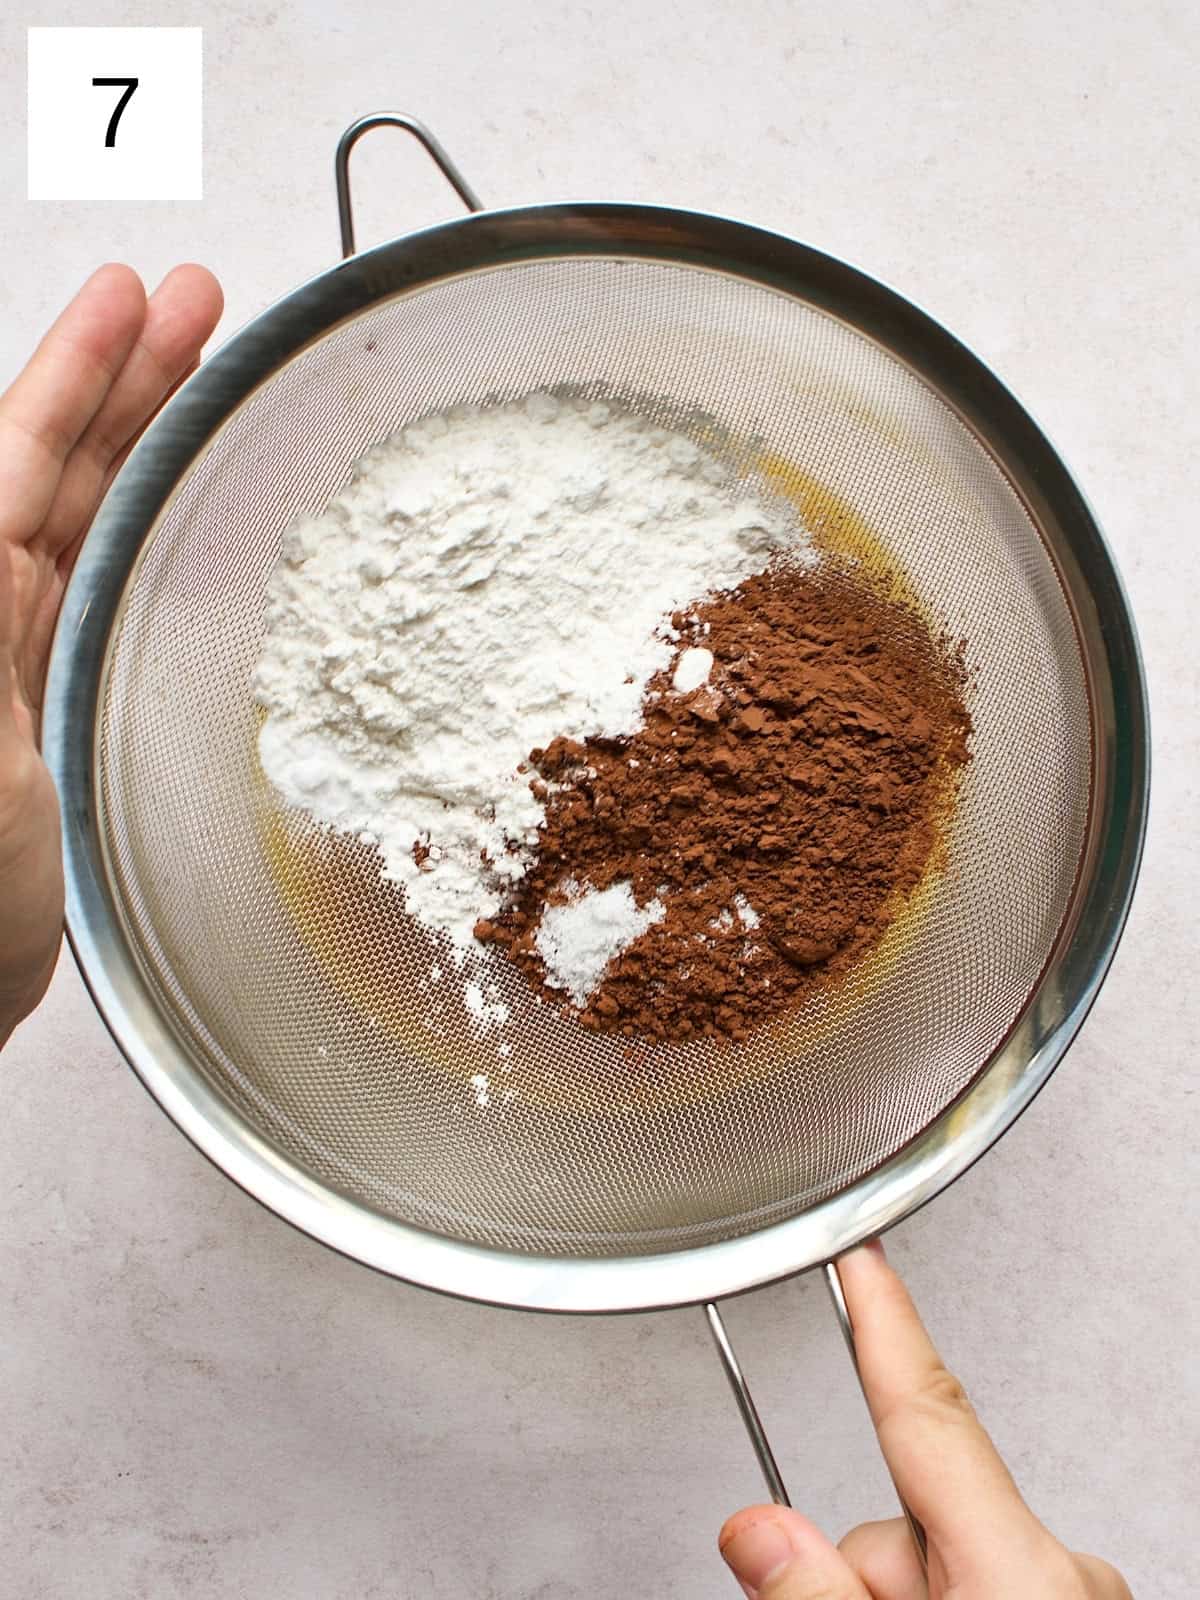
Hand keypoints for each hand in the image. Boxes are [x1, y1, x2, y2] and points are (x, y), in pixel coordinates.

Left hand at [0, 264, 222, 1041]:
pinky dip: (146, 547)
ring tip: (199, 375)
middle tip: (193, 309)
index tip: (135, 295)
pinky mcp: (50, 710)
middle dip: (124, 382)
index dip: (76, 369)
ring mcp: (15, 662)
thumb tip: (1, 486)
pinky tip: (180, 518)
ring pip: (85, 524)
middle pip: (55, 469)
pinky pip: (103, 599)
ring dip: (141, 448)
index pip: (15, 456)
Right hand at [719, 1243, 1130, 1598]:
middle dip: (857, 1567)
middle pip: (906, 1513)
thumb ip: (816, 1593)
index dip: (884, 1322)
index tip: (861, 1255)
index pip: (927, 1410)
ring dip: (893, 1598)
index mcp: (1022, 1573)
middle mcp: (1059, 1575)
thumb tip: (756, 1532)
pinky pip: (969, 1581)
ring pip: (930, 1555)